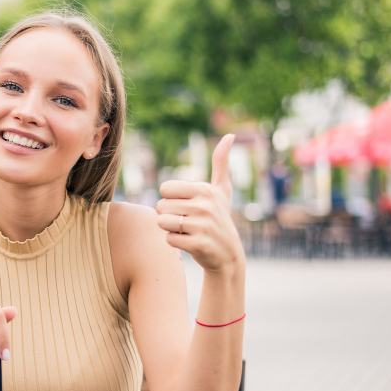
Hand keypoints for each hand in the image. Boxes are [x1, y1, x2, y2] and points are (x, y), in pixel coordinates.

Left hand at [155, 134, 245, 274]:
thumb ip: (221, 163)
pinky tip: (189, 242)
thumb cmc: (219, 217)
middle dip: (169, 215)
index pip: (164, 189)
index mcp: (205, 189)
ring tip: (187, 231)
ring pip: (162, 222)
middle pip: (160, 206)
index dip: (170, 199)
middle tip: (187, 221)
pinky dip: (175, 242)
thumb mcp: (221, 190)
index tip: (186, 206)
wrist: (228, 254)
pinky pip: (168, 239)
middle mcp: (204, 205)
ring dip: (170, 229)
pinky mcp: (198, 244)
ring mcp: (202, 225)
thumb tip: (229, 136)